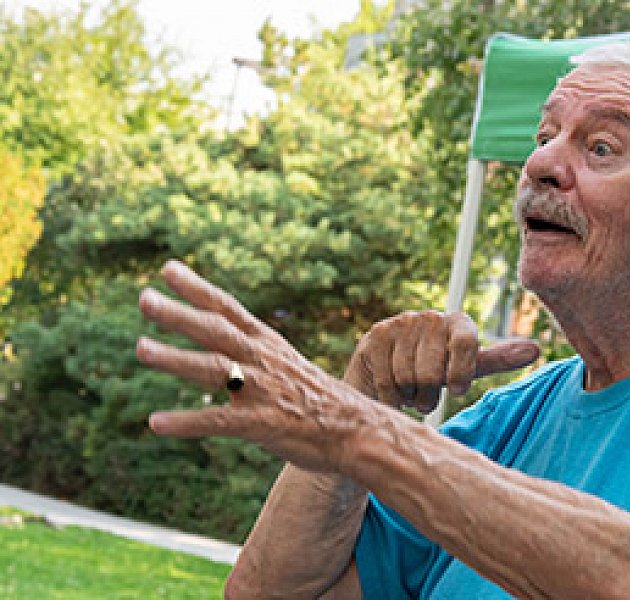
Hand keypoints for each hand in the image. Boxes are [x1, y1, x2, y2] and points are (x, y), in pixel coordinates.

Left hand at [138, 260, 377, 472]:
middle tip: (144, 298)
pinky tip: (155, 423)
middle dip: (179, 314)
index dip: (197, 289)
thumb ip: (256, 359)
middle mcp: (263, 361)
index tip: (168, 269)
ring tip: (141, 348)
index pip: (229, 309)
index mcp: (268, 345)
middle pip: (215, 331)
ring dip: (175, 358)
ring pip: (213, 369)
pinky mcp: (261, 424)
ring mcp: (262, 391)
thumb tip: (224, 350)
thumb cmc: (322, 403)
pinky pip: (217, 421)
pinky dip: (186, 421)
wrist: (358, 431)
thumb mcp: (290, 368)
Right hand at [346, 310, 539, 412]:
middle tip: (427, 392)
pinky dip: (391, 397)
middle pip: (435, 371)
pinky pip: (388, 382)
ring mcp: (400, 324)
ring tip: (411, 390)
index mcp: (458, 322)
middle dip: (431, 393)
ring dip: (411, 396)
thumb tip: (536, 349)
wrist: (383, 376)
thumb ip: (499, 359)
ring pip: (410, 378)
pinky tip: (392, 391)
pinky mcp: (375, 337)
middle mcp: (429, 317)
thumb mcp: (468, 368)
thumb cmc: (434, 374)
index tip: (458, 390)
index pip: (467, 342)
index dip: (461, 372)